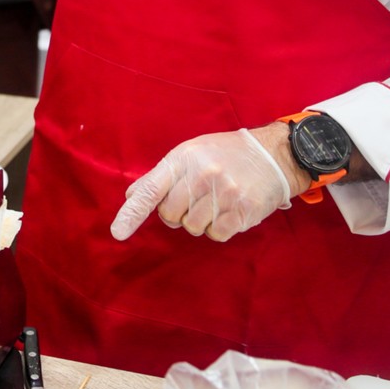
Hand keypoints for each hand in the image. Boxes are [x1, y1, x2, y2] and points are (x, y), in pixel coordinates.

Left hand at [111, 126, 297, 242]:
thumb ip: (161, 176)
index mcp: (183, 159)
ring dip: (200, 220)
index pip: (151, 190)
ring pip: (192, 227)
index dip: (131, 214)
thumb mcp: (190, 154)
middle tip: (195, 197)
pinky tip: (228, 210)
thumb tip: (132, 196)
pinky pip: (215, 235)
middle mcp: (202, 175)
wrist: (271, 155)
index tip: (118, 232)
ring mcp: (223, 194)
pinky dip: (218, 228)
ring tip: (215, 200)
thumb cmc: (225, 154)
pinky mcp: (241, 211)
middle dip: (178, 213)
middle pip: (170, 215)